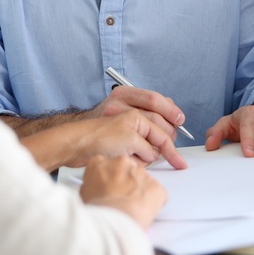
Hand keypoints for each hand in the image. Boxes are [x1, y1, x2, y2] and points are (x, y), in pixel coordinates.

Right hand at [20, 109, 186, 170]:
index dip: (171, 111)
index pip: (155, 99)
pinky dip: (145, 159)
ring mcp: (125, 119)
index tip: (180, 120)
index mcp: (123, 94)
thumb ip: (139, 113)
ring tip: (140, 154)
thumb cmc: (96, 135)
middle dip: (169, 134)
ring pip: (156, 136)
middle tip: (170, 146)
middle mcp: (123, 103)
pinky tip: (132, 159)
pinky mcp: (126, 136)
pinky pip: (148, 151)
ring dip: (154, 150)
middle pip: (159, 117)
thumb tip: (169, 119)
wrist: (73, 144)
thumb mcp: (117, 115)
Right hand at [79, 155, 167, 228]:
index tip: (110, 188)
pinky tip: (143, 212)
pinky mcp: (155, 185)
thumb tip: (96, 190)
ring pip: (143, 181)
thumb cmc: (97, 210)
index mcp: (101, 163)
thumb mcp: (83, 194)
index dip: (110, 178)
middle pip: (127, 170)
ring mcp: (140, 172)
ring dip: (139, 192)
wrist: (113, 221)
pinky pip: (157, 193)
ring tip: (131, 209)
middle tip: (121, 200)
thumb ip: (93, 185)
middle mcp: (121, 162)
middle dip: (126, 183)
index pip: (107, 165)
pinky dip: (154, 203)